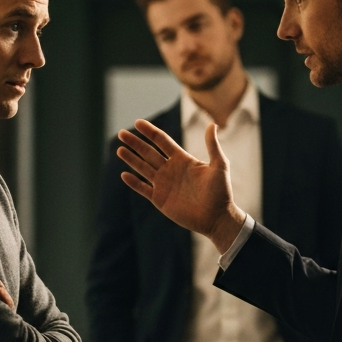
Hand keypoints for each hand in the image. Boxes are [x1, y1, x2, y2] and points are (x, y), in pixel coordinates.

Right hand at [117, 119, 246, 253]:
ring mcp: (164, 184)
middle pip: (148, 153)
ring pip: (143, 168)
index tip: (138, 123)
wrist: (217, 218)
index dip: (150, 132)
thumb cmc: (221, 192)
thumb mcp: (220, 166)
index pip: (162, 141)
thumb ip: (213, 146)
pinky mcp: (160, 199)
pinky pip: (143, 189)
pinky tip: (124, 174)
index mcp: (182, 159)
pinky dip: (134, 182)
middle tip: (121, 133)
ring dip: (131, 159)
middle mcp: (170, 170)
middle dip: (135, 143)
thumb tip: (212, 124)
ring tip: (119, 150)